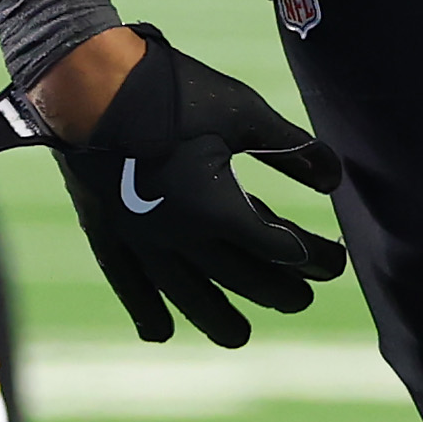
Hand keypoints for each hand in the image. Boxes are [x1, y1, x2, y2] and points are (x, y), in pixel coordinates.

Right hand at [0, 27, 343, 347]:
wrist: (87, 86)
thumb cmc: (171, 93)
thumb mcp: (244, 113)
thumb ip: (292, 149)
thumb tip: (335, 181)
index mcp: (217, 210)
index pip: (277, 248)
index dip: (311, 258)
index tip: (333, 261)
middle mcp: (180, 238)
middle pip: (240, 279)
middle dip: (278, 291)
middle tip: (304, 300)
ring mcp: (140, 241)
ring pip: (186, 296)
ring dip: (217, 318)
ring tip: (238, 336)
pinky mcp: (107, 233)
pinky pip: (128, 286)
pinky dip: (146, 310)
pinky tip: (160, 333)